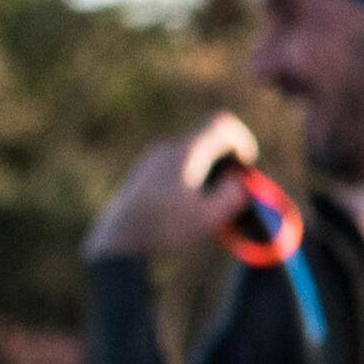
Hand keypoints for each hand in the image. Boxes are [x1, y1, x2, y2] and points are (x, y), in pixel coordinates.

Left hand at [90, 112, 260, 262]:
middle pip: (206, 139)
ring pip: (190, 154)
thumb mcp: (209, 217)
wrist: (118, 239)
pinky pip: (175, 165)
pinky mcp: (143, 173)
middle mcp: (168, 148)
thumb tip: (239, 183)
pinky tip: (185, 208)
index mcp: (186, 152)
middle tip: (231, 191)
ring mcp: (152, 159)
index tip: (245, 166)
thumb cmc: (164, 227)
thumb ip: (233, 196)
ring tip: (208, 204)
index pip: (220, 124)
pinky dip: (190, 179)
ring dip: (207, 172)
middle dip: (225, 162)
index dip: (241, 140)